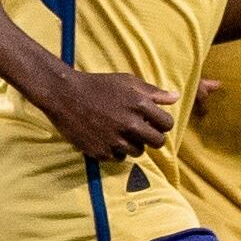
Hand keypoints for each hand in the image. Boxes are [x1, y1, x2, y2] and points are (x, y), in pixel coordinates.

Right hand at [36, 69, 176, 161]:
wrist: (65, 95)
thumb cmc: (98, 85)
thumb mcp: (127, 81)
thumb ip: (153, 91)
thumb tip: (176, 97)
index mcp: (139, 104)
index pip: (167, 125)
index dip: (162, 124)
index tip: (153, 122)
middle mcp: (130, 124)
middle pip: (157, 142)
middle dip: (152, 137)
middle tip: (141, 132)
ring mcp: (115, 140)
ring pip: (138, 152)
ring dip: (133, 144)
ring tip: (120, 132)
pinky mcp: (102, 151)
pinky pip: (119, 158)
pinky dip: (115, 151)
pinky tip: (106, 137)